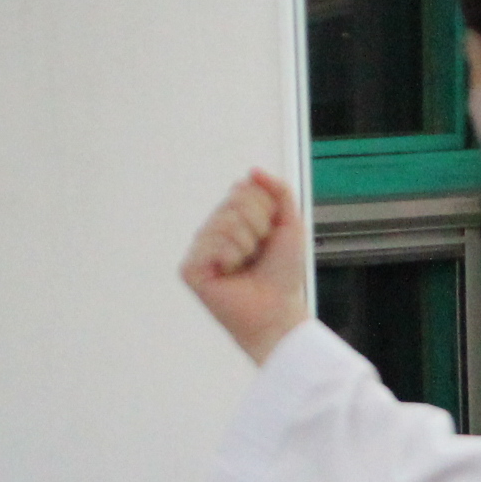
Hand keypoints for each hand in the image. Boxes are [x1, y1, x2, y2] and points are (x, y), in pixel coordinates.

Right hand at [178, 169, 309, 365]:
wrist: (278, 310)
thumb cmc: (282, 273)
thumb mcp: (290, 223)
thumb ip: (279, 191)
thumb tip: (253, 171)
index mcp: (232, 216)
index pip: (244, 188)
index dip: (267, 211)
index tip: (270, 236)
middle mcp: (212, 229)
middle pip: (235, 202)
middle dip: (258, 227)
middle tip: (258, 254)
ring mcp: (199, 248)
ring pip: (225, 222)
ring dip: (247, 245)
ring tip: (245, 265)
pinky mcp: (190, 269)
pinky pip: (212, 245)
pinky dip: (230, 258)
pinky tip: (229, 274)